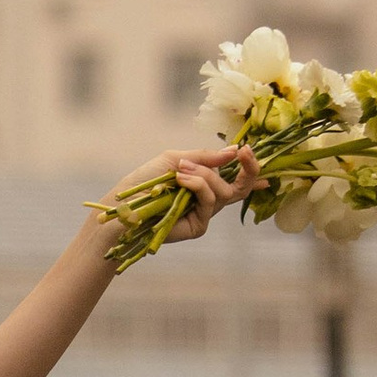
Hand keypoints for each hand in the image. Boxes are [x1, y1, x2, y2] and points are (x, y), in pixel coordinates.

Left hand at [107, 140, 255, 237]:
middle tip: (241, 153)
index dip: (251, 169)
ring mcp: (205, 214)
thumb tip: (234, 151)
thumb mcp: (176, 159)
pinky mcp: (199, 225)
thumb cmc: (146, 181)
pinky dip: (197, 186)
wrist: (126, 203)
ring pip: (223, 191)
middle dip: (246, 169)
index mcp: (206, 184)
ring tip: (180, 170)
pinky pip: (209, 200)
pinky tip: (180, 180)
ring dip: (204, 175)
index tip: (249, 151)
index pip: (237, 180)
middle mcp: (208, 200)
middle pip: (239, 187)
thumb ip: (205, 157)